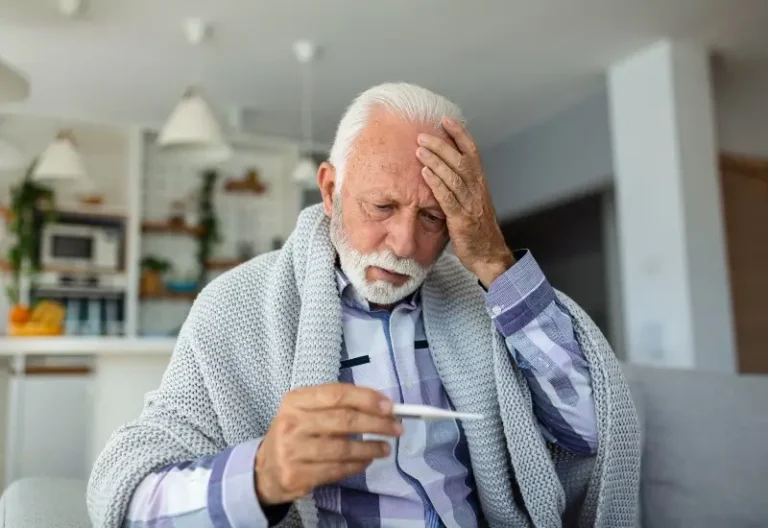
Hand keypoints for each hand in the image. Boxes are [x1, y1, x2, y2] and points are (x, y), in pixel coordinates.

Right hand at [255, 383, 401, 505]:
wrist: (266, 469)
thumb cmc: (295, 433)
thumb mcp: (306, 411)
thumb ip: (338, 405)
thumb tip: (381, 406)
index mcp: (296, 400)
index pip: (337, 394)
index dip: (366, 399)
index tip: (389, 406)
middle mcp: (292, 423)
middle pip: (344, 421)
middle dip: (376, 424)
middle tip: (396, 428)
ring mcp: (292, 450)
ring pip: (343, 448)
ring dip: (370, 448)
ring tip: (385, 448)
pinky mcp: (297, 475)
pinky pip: (336, 469)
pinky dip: (357, 465)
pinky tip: (366, 461)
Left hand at [416, 117, 513, 286]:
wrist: (489, 254)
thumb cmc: (478, 229)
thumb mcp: (472, 202)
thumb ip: (459, 186)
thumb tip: (442, 169)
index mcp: (480, 183)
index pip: (472, 152)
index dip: (460, 135)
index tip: (445, 120)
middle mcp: (477, 189)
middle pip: (461, 160)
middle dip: (442, 145)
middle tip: (423, 135)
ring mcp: (471, 204)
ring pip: (454, 176)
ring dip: (436, 161)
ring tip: (419, 150)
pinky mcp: (462, 219)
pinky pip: (448, 198)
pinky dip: (437, 184)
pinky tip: (425, 174)